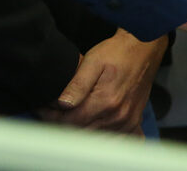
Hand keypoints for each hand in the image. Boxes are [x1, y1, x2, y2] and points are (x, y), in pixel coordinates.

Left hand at [39, 31, 167, 133]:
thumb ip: (77, 84)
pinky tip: (94, 126)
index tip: (42, 108)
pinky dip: (102, 137)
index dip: (52, 116)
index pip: (70, 121)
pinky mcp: (133, 120)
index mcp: (106, 101)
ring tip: (69, 115)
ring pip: (94, 137)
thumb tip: (62, 104)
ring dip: (79, 129)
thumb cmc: (118, 51)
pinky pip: (115, 139)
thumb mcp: (93, 61)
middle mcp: (117, 115)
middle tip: (52, 111)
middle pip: (80, 132)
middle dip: (62, 123)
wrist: (144, 47)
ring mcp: (127, 120)